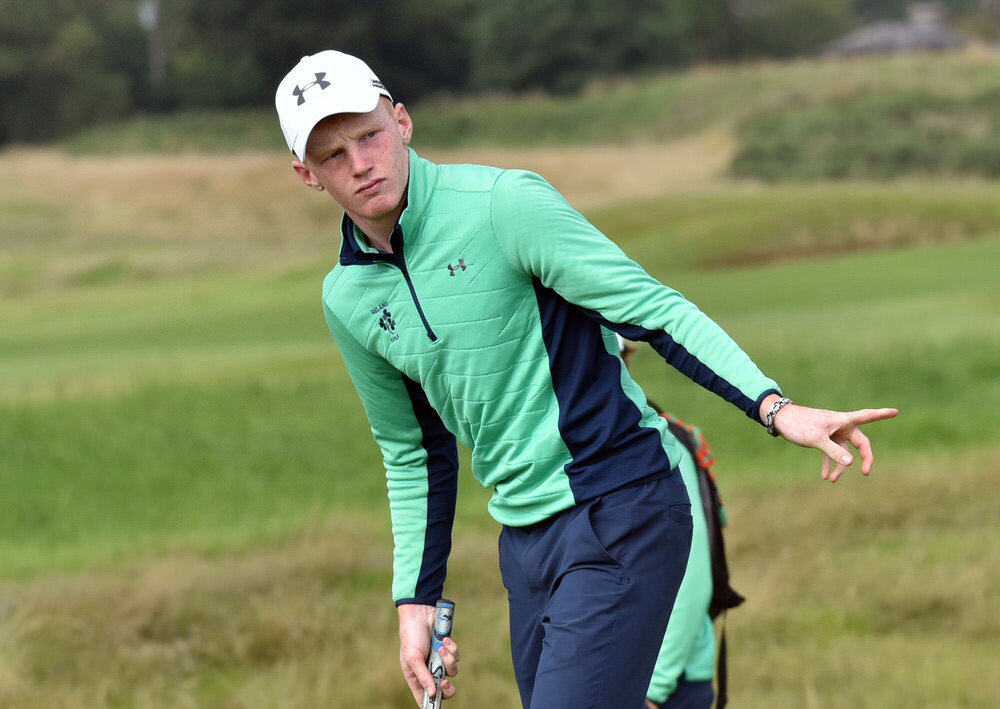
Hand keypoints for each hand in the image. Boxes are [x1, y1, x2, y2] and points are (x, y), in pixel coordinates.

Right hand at [398, 603, 459, 705]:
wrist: (421, 613)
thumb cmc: (411, 636)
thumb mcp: (413, 657)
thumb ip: (423, 676)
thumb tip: (432, 693)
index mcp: (416, 677)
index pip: (425, 697)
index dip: (432, 703)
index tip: (438, 703)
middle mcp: (429, 671)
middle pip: (443, 689)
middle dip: (447, 688)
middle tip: (446, 681)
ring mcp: (439, 661)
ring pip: (452, 671)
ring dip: (448, 660)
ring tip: (441, 647)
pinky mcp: (447, 650)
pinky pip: (456, 656)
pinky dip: (452, 649)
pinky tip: (444, 639)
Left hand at [760, 394, 897, 481]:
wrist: (780, 419)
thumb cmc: (799, 424)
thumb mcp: (816, 439)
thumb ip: (833, 451)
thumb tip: (851, 463)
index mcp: (843, 420)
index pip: (867, 416)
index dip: (882, 414)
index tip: (896, 411)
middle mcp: (841, 426)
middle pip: (860, 443)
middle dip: (865, 458)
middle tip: (866, 472)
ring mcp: (833, 433)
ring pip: (844, 452)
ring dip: (840, 466)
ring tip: (832, 480)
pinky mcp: (823, 439)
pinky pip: (831, 453)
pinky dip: (829, 464)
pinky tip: (824, 476)